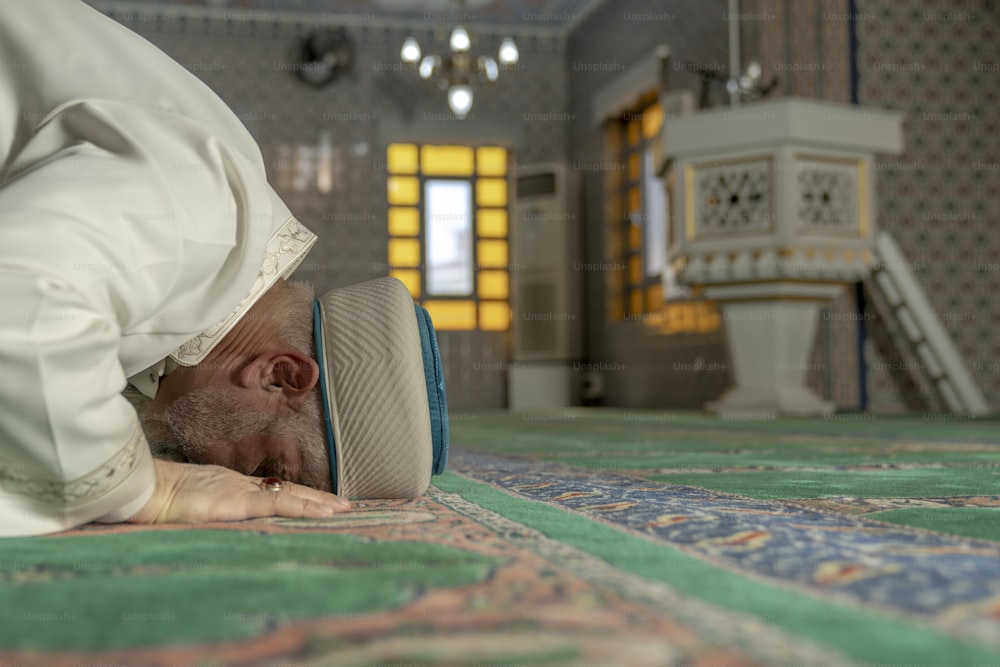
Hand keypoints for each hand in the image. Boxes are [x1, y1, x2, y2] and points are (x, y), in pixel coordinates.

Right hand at [128, 459, 350, 523]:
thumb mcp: (181, 506)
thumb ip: (199, 509)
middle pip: (287, 491)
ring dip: (319, 503)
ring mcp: (240, 492)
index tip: (317, 502)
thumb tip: (202, 516)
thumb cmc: (152, 499)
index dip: (295, 497)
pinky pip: (278, 504)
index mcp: (227, 487)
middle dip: (317, 498)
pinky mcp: (238, 502)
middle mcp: (239, 486)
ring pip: (289, 496)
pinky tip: (323, 513)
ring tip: (344, 509)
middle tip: (345, 504)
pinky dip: (303, 508)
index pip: (270, 492)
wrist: (140, 489)